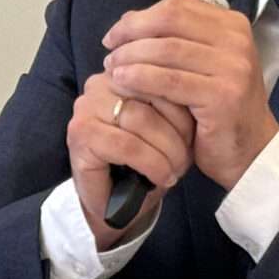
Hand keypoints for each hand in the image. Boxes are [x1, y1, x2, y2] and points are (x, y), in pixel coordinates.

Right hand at [66, 72, 194, 251]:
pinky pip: (126, 145)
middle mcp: (99, 83)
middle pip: (150, 93)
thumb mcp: (170, 127)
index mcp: (122, 73)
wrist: (117, 205)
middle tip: (188, 157)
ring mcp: (85, 108)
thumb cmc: (147, 162)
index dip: (183, 104)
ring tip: (177, 169)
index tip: (197, 132)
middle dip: (178, 128)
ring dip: (167, 150)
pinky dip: (151, 164)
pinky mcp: (80, 136)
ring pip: (140, 119)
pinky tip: (163, 178)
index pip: (159, 73)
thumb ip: (177, 105)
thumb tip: (198, 95)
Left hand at [100, 0, 277, 190]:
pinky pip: (170, 81)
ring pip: (167, 50)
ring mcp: (233, 67)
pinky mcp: (223, 95)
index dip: (140, 17)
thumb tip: (128, 21)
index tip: (116, 34)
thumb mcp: (200, 64)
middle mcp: (237, 41)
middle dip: (132, 33)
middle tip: (109, 50)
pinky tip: (121, 81)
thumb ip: (172, 39)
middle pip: (170, 22)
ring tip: (111, 68)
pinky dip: (140, 78)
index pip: (177, 6)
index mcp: (232, 25)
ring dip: (131, 56)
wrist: (249, 149)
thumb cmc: (217, 106)